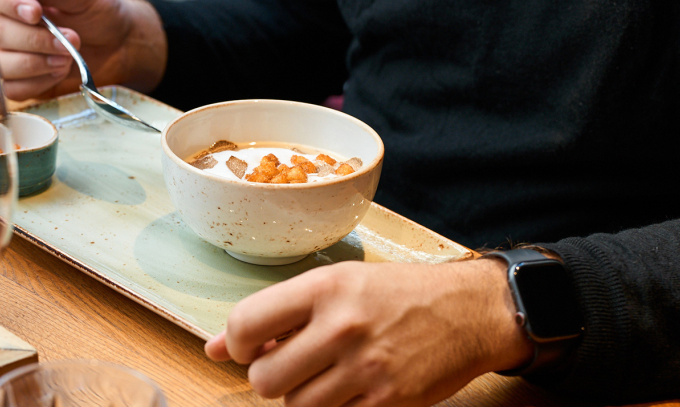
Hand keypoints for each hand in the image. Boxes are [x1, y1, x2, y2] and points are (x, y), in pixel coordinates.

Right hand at [0, 0, 165, 112]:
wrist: (119, 45)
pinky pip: (7, 91)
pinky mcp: (20, 83)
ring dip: (35, 66)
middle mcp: (8, 25)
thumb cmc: (99, 13)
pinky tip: (56, 75)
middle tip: (71, 41)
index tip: (36, 12)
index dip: (6, 2)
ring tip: (66, 60)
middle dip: (37, 41)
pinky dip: (33, 86)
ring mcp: (10, 56)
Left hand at [205, 260, 532, 406]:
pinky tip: (350, 388)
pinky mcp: (386, 402)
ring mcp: (365, 368)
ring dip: (302, 397)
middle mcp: (341, 326)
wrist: (468, 311)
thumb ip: (274, 315)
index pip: (244, 324)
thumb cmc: (396, 294)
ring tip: (326, 375)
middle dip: (271, 377)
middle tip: (293, 365)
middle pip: (264, 378)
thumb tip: (211, 348)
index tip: (250, 347)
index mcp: (324, 288)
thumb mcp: (335, 285)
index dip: (235, 344)